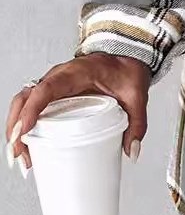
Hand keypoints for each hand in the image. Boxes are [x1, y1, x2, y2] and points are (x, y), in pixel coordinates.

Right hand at [5, 53, 151, 172]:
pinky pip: (31, 106)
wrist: (127, 57)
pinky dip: (23, 126)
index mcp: (75, 73)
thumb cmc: (126, 71)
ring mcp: (53, 85)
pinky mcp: (54, 94)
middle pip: (24, 98)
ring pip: (23, 103)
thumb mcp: (136, 96)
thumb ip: (137, 123)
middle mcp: (58, 77)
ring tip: (22, 157)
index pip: (45, 89)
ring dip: (16, 129)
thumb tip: (132, 151)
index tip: (25, 131)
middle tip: (20, 155)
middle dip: (16, 127)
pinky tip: (27, 147)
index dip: (31, 110)